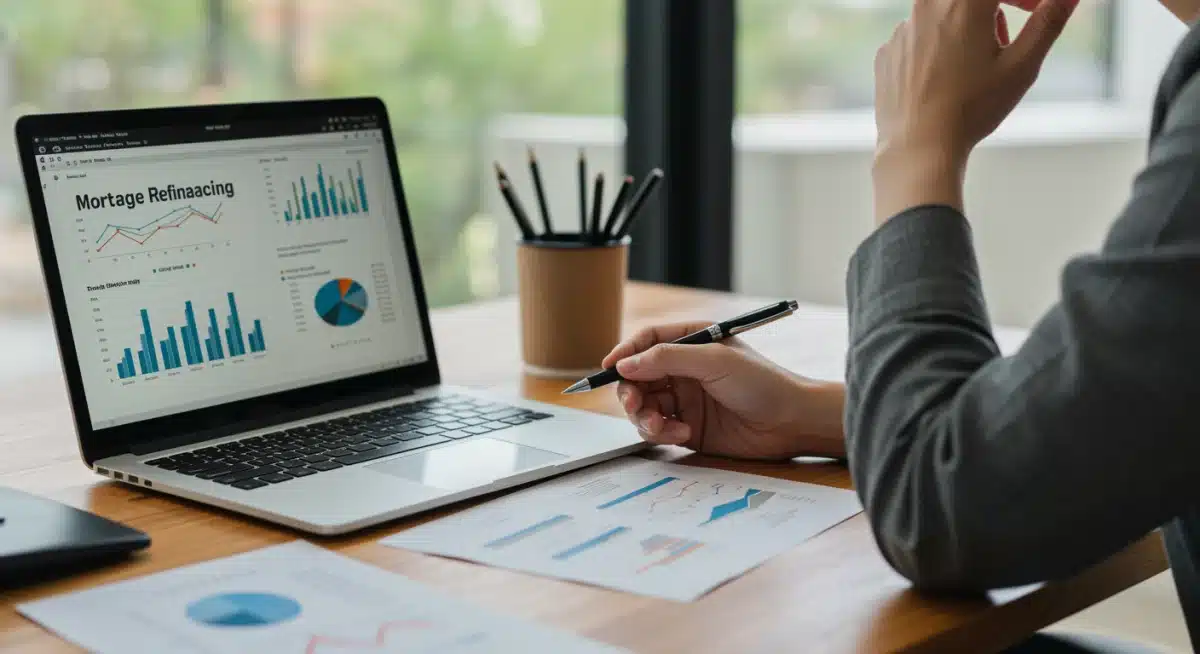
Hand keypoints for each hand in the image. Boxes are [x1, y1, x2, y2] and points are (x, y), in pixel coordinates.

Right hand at [600, 322, 845, 460]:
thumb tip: (626, 364)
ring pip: (644, 405)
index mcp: (692, 342)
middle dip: (631, 391)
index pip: (647, 341)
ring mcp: (685, 398)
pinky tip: (683, 433)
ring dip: (645, 416)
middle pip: (638, 376)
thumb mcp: (714, 361)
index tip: (609, 368)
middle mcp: (684, 369)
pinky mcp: (688, 426)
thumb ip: (668, 358)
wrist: (791, 423)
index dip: (625, 353)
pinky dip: (662, 432)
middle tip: (636, 405)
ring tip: (663, 426)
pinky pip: (658, 428)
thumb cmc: (762, 383)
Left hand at [872, 0, 1077, 222]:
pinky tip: (944, 83)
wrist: (918, 147)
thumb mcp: (1022, 65)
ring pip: (943, 15)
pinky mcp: (886, 52)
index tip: (1035, 10)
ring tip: (974, 70)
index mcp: (964, 2)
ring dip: (964, 30)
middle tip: (1001, 43)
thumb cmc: (973, 108)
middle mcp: (928, 5)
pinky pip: (918, 38)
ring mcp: (902, 29)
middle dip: (994, 11)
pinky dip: (935, 50)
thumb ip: (1048, 23)